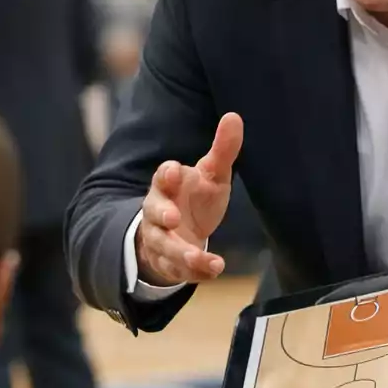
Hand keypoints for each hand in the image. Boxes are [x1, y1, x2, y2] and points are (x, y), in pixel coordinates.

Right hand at [135, 113, 242, 285]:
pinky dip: (195, 271)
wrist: (181, 232)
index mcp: (168, 184)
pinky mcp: (170, 262)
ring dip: (181, 252)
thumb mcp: (211, 174)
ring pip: (164, 246)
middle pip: (153, 212)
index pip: (162, 176)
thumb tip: (234, 116)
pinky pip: (179, 269)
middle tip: (172, 218)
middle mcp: (159, 211)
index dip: (166, 174)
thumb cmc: (196, 196)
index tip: (173, 171)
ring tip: (202, 259)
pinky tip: (214, 269)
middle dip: (161, 214)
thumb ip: (222, 149)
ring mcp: (161, 238)